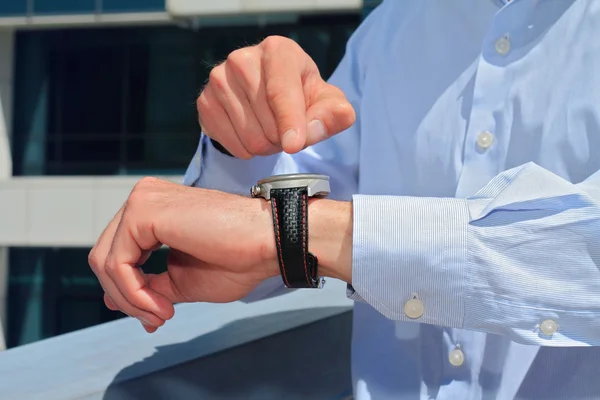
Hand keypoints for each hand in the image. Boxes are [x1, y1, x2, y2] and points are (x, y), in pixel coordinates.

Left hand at [88, 177, 277, 332]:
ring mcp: (141, 201)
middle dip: (127, 298)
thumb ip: (147, 285)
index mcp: (152, 210)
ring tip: (162, 314)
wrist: (267, 243)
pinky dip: (134, 293)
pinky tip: (162, 306)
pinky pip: (117, 263)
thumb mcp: (180, 280)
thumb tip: (111, 299)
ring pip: (105, 262)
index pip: (117, 254)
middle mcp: (143, 198)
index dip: (129, 292)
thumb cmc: (237, 258)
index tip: (156, 314)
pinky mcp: (143, 211)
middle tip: (158, 318)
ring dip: (131, 299)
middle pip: (104, 257)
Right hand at [197, 35, 355, 157]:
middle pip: (266, 122)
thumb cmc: (302, 95)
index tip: (294, 146)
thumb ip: (333, 114)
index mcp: (277, 51)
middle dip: (283, 138)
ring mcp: (219, 80)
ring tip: (271, 130)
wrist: (269, 94)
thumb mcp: (327, 101)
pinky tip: (252, 132)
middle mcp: (242, 59)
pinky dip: (246, 149)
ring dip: (266, 146)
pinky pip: (229, 143)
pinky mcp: (204, 101)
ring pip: (249, 137)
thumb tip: (314, 130)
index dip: (290, 122)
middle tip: (288, 130)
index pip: (280, 91)